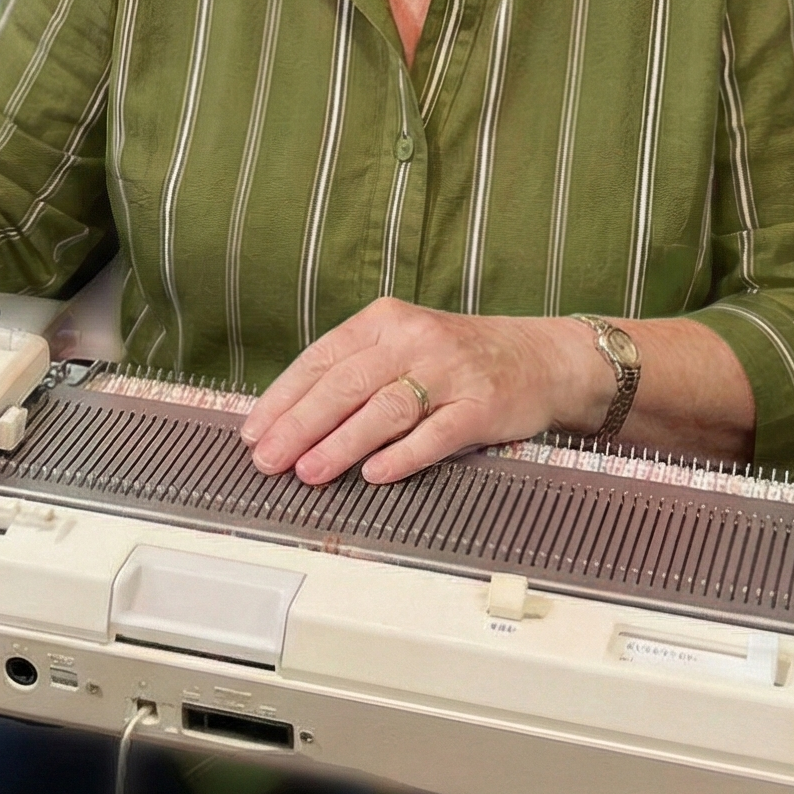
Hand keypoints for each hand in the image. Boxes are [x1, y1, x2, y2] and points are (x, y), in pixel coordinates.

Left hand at [240, 298, 611, 484]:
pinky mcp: (481, 406)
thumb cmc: (458, 356)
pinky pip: (436, 433)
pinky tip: (374, 474)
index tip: (254, 429)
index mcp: (385, 319)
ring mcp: (450, 372)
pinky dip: (402, 455)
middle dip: (300, 424)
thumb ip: (354, 371)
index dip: (283, 396)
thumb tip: (290, 417)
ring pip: (384, 408)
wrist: (539, 356)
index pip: (321, 358)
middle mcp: (414, 339)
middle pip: (346, 383)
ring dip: (341, 443)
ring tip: (308, 470)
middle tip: (269, 457)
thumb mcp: (402, 344)